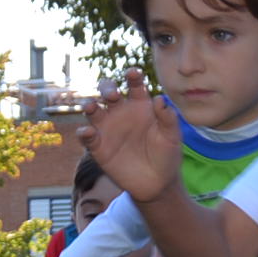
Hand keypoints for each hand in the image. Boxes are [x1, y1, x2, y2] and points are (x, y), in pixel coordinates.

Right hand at [82, 72, 182, 201]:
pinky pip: (87, 137)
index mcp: (140, 105)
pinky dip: (85, 133)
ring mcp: (108, 129)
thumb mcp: (172, 137)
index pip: (134, 85)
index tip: (133, 73)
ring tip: (90, 107)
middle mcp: (121, 113)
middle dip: (107, 88)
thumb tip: (160, 99)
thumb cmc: (167, 155)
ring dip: (89, 106)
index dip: (132, 76)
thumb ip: (168, 118)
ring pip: (93, 111)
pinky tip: (88, 133)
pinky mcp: (99, 147)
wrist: (157, 183)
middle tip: (112, 95)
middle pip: (107, 92)